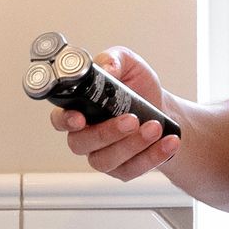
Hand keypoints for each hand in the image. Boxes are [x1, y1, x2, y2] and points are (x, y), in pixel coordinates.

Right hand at [50, 46, 180, 180]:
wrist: (164, 112)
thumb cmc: (140, 89)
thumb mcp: (130, 65)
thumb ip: (114, 59)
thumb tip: (107, 67)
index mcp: (80, 109)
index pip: (60, 119)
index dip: (65, 121)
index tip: (79, 119)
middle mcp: (86, 136)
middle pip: (82, 143)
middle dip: (107, 133)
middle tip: (132, 120)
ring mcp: (102, 156)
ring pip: (107, 160)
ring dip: (133, 145)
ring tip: (155, 127)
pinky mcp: (123, 170)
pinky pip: (132, 169)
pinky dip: (153, 156)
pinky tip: (168, 142)